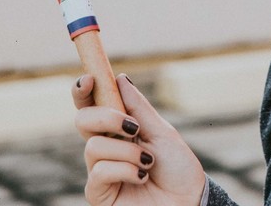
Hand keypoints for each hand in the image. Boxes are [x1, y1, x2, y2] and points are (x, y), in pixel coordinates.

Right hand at [72, 73, 206, 205]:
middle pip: (82, 120)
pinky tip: (142, 177)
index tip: (89, 78)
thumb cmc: (178, 168)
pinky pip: (99, 171)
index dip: (83, 90)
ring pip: (93, 146)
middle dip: (105, 117)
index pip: (93, 106)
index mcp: (119, 129)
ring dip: (127, 152)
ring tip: (148, 162)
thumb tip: (120, 78)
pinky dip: (125, 170)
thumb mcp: (162, 132)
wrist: (188, 200)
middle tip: (132, 127)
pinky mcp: (99, 193)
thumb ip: (139, 109)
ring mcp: (101, 170)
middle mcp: (106, 148)